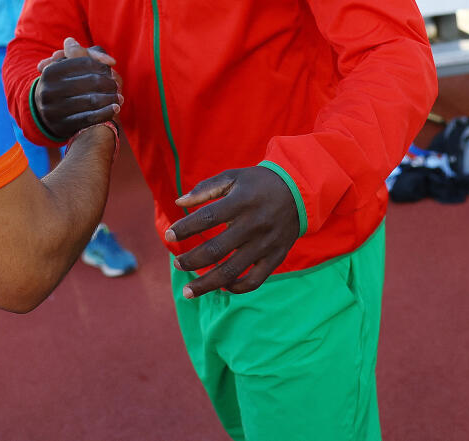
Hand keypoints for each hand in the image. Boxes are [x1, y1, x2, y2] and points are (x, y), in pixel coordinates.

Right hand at [33, 37, 121, 139]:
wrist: (48, 112)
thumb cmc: (64, 84)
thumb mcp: (70, 67)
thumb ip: (90, 57)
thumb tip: (111, 61)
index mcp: (50, 71)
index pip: (84, 63)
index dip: (101, 66)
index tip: (110, 70)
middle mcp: (48, 90)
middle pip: (90, 82)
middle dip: (108, 83)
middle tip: (117, 86)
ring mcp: (53, 110)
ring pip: (91, 101)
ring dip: (110, 98)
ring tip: (119, 98)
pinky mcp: (61, 126)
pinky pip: (88, 118)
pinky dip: (105, 112)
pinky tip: (115, 109)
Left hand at [165, 166, 298, 296]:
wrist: (300, 190)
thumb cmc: (258, 183)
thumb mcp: (232, 177)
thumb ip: (205, 189)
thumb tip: (179, 203)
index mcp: (241, 202)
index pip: (206, 219)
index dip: (184, 229)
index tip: (168, 235)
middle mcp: (254, 225)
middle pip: (216, 250)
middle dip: (191, 261)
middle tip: (177, 264)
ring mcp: (266, 244)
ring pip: (232, 271)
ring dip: (207, 284)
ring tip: (188, 292)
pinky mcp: (276, 257)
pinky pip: (254, 280)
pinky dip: (236, 288)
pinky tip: (221, 286)